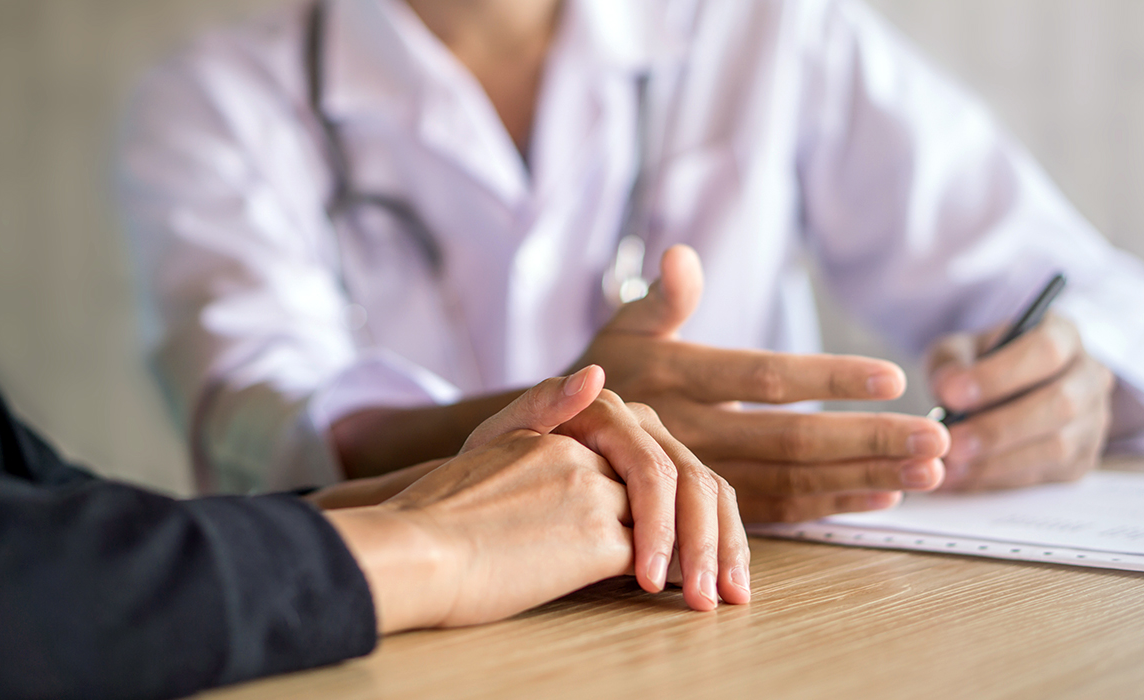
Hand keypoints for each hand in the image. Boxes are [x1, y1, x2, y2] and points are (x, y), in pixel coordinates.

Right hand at [324, 370, 747, 633]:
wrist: (410, 551)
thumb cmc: (441, 511)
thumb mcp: (489, 447)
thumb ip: (541, 410)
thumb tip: (597, 378)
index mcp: (570, 425)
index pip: (659, 451)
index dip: (691, 494)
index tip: (707, 537)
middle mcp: (589, 447)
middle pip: (684, 476)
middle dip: (719, 531)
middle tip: (732, 580)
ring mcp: (593, 487)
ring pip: (679, 512)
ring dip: (707, 557)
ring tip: (714, 599)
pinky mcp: (591, 535)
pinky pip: (657, 551)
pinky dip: (677, 574)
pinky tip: (681, 598)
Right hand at [571, 246, 949, 522]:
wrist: (558, 439)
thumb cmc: (607, 369)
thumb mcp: (625, 325)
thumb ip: (663, 297)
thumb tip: (682, 255)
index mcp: (678, 376)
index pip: (763, 378)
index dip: (827, 378)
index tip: (891, 378)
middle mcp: (691, 429)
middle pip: (791, 437)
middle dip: (868, 439)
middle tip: (937, 439)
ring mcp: (700, 473)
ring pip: (792, 480)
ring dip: (864, 477)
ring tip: (930, 470)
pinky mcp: (706, 504)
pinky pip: (776, 510)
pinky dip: (831, 505)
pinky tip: (883, 495)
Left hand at [929, 313, 1114, 490]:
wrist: (997, 392)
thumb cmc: (978, 365)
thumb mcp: (958, 351)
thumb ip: (950, 365)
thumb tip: (948, 389)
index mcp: (1063, 335)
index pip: (1045, 351)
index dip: (999, 375)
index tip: (952, 394)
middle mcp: (1089, 377)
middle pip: (1059, 404)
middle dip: (999, 428)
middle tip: (952, 441)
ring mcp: (1092, 421)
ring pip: (1057, 447)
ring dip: (998, 461)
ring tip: (951, 465)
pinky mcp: (1081, 459)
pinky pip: (1046, 475)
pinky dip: (999, 479)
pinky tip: (963, 478)